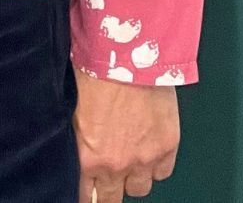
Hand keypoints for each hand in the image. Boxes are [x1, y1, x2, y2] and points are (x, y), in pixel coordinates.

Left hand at [72, 67, 179, 200]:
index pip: (86, 194)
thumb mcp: (75, 108)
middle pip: (112, 199)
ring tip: (129, 159)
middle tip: (107, 178)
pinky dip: (156, 165)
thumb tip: (80, 147)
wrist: (129, 55)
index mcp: (89, 156)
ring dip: (133, 177)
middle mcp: (117, 164)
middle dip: (108, 190)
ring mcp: (145, 158)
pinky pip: (163, 173)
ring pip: (139, 188)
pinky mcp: (167, 146)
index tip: (87, 188)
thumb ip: (79, 137)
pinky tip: (149, 150)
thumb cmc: (95, 72)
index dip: (86, 191)